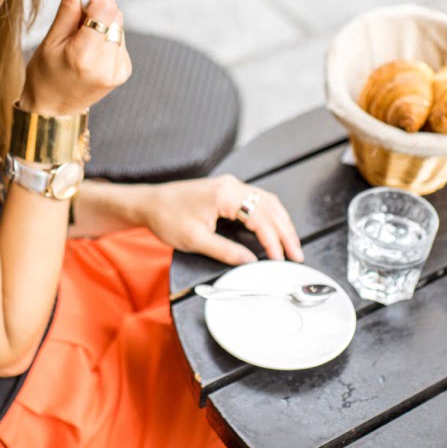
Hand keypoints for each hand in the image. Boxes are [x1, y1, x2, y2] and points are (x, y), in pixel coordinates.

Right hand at [20, 0, 131, 115]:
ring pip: (119, 25)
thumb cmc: (45, 75)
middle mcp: (106, 64)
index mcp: (84, 56)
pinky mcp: (124, 72)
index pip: (106, 8)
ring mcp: (118, 70)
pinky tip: (91, 50)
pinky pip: (120, 40)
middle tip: (76, 21)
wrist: (53, 110)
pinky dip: (106, 38)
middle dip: (97, 8)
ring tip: (81, 40)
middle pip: (114, 14)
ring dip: (102, 24)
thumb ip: (69, 7)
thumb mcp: (51, 39)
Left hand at [141, 175, 302, 265]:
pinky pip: (257, 200)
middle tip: (296, 254)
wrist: (150, 203)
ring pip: (267, 202)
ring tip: (291, 244)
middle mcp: (231, 186)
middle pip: (270, 207)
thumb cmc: (167, 218)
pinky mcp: (227, 190)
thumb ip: (226, 251)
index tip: (280, 259)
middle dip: (286, 232)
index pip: (260, 218)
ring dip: (281, 223)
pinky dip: (270, 215)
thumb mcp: (195, 240)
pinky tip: (275, 228)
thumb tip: (250, 261)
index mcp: (225, 195)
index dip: (273, 241)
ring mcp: (230, 185)